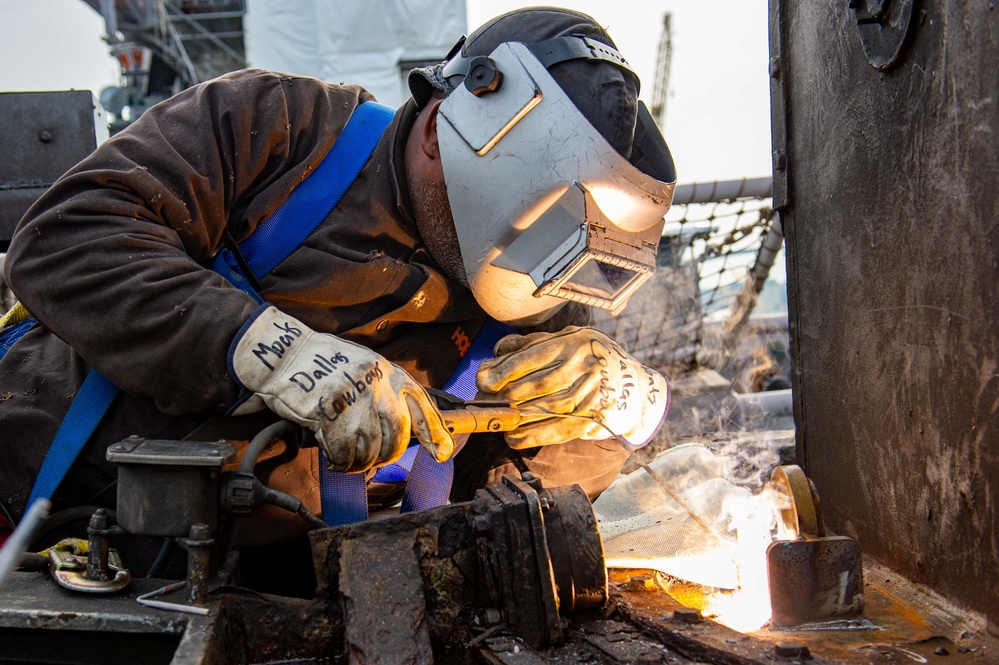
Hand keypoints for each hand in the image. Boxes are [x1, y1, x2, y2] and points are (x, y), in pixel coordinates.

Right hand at [229, 306, 453, 471]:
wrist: (288, 354)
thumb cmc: (326, 365)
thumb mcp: (366, 369)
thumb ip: (386, 393)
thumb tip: (405, 429)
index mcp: (391, 373)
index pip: (423, 407)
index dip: (435, 433)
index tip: (443, 453)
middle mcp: (380, 386)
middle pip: (397, 438)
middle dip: (387, 456)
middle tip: (371, 461)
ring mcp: (358, 401)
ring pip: (372, 450)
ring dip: (360, 462)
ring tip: (348, 459)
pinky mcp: (333, 415)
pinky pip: (345, 453)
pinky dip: (340, 462)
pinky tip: (333, 457)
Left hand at [476, 326, 668, 448]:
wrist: (636, 387)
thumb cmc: (593, 359)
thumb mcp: (569, 340)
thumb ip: (532, 344)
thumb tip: (494, 354)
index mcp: (574, 343)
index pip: (531, 358)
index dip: (503, 371)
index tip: (483, 380)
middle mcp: (584, 367)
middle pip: (535, 385)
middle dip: (504, 395)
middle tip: (484, 401)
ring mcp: (590, 395)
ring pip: (543, 409)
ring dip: (514, 417)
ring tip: (496, 419)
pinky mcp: (593, 419)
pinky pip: (555, 430)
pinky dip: (530, 436)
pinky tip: (513, 436)